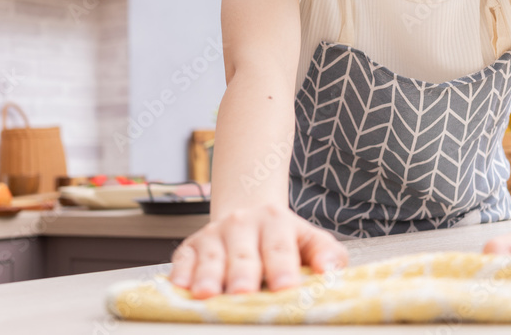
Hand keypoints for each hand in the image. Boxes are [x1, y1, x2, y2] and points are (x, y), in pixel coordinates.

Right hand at [168, 204, 347, 298]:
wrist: (248, 216)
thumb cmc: (284, 239)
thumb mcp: (309, 240)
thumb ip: (326, 254)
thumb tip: (329, 272)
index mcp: (275, 221)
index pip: (280, 247)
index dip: (283, 268)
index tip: (287, 287)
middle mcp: (241, 223)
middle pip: (243, 254)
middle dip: (242, 274)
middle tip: (243, 293)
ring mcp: (213, 234)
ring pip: (211, 257)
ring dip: (208, 276)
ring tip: (207, 295)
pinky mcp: (190, 247)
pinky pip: (182, 260)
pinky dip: (181, 274)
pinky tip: (180, 288)